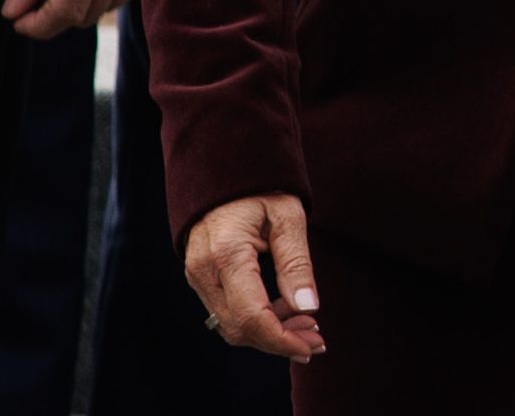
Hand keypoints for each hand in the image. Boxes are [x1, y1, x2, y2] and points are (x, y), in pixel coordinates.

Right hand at [182, 194, 325, 360]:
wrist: (222, 168)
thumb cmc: (259, 186)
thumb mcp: (288, 216)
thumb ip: (297, 263)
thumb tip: (310, 307)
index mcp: (226, 255)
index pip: (251, 317)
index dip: (281, 340)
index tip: (312, 347)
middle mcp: (203, 272)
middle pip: (238, 328)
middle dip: (279, 340)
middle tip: (317, 339)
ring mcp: (196, 276)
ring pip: (230, 325)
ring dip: (268, 332)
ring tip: (307, 326)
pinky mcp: (199, 277)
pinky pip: (225, 311)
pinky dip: (254, 319)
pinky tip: (284, 311)